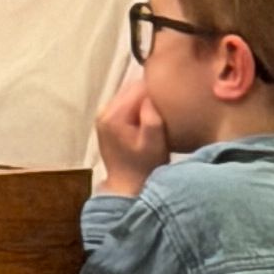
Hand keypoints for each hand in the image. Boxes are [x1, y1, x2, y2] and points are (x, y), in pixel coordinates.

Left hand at [94, 74, 168, 196]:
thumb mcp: (154, 143)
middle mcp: (104, 111)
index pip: (139, 87)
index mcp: (114, 115)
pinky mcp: (107, 120)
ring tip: (158, 113)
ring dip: (144, 100)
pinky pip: (126, 103)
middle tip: (166, 107)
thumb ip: (151, 117)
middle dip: (150, 94)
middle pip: (132, 87)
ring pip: (129, 94)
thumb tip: (150, 96)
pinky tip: (148, 119)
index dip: (157, 91)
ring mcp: (103, 115)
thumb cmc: (144, 167)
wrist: (127, 186)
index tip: (170, 102)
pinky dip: (138, 107)